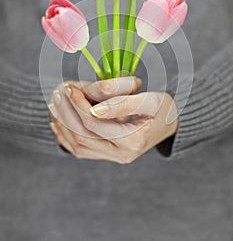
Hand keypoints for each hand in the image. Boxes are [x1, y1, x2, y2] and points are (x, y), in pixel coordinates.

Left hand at [49, 78, 177, 163]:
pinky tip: (58, 122)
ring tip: (56, 104)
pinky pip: (81, 150)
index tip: (71, 88)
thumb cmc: (162, 108)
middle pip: (83, 135)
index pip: (95, 123)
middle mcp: (121, 155)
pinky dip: (66, 137)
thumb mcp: (150, 100)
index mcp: (132, 140)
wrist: (171, 125)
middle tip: (59, 93)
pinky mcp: (109, 157)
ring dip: (64, 124)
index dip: (79, 104)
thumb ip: (123, 104)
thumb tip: (95, 109)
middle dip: (67, 113)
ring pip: (78, 145)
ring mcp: (114, 158)